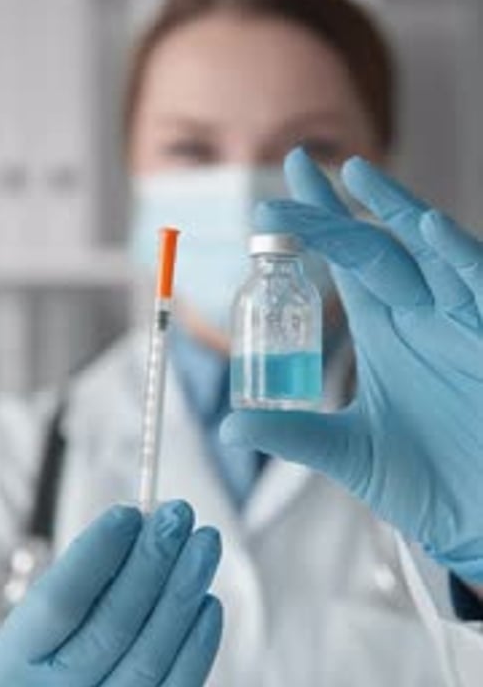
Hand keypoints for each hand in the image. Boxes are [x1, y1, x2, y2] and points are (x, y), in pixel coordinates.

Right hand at [0, 502, 221, 686]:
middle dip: (152, 563)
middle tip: (178, 514)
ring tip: (204, 543)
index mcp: (9, 669)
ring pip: (150, 658)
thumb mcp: (42, 623)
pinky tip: (209, 601)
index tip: (130, 512)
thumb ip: (86, 579)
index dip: (96, 555)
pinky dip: (198, 647)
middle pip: (111, 629)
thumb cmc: (45, 658)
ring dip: (184, 592)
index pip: (58, 604)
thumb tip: (146, 525)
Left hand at [222, 147, 482, 581]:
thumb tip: (229, 428)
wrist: (477, 518)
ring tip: (356, 176)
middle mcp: (421, 316)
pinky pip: (478, 288)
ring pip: (429, 252)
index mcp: (386, 330)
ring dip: (396, 212)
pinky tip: (425, 229)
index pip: (344, 263)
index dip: (314, 225)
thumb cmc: (425, 484)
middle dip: (335, 209)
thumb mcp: (350, 454)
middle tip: (291, 168)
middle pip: (373, 248)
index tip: (273, 196)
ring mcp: (459, 322)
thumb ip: (294, 434)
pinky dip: (459, 258)